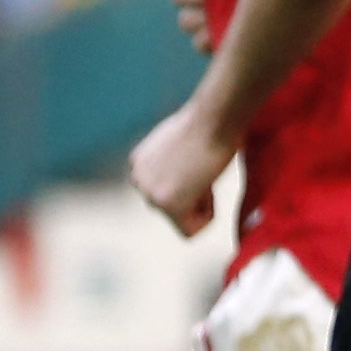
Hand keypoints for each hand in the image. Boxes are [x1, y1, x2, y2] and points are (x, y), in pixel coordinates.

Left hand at [126, 103, 230, 235]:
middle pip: (170, 208)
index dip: (190, 183)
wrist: (212, 120)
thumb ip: (174, 164)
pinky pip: (189, 231)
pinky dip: (207, 216)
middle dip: (193, 196)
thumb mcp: (180, 144)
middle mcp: (138, 180)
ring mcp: (150, 194)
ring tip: (205, 176)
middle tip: (204, 170)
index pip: (164, 192)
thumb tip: (184, 177)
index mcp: (138, 164)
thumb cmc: (207, 126)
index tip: (198, 162)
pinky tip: (208, 188)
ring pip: (181, 220)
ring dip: (200, 204)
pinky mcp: (167, 204)